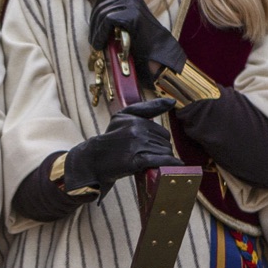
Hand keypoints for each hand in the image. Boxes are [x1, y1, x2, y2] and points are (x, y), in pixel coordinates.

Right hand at [64, 98, 180, 188]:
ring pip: (164, 152)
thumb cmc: (109, 140)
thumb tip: (171, 102)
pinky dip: (170, 164)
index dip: (158, 141)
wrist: (92, 161)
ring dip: (162, 159)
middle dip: (160, 151)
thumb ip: (147, 108)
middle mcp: (135, 129)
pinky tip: (175, 166)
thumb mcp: (123, 118)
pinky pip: (160, 160)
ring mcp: (135, 145)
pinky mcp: (135, 160)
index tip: (150, 147)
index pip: (161, 131)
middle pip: (164, 142)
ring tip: (150, 163)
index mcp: (133, 119)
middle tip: (148, 157)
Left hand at [89, 0, 186, 77]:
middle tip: (92, 40)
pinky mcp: (132, 14)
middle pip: (100, 5)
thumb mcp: (128, 18)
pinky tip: (100, 44)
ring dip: (95, 32)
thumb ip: (118, 7)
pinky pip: (107, 21)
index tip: (93, 26)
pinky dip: (100, 34)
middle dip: (93, 24)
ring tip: (96, 44)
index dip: (94, 11)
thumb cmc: (141, 38)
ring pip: (102, 14)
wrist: (157, 49)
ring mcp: (133, 4)